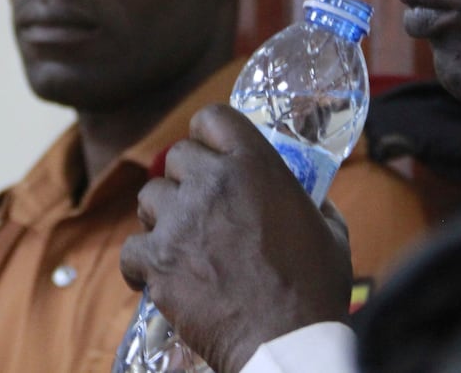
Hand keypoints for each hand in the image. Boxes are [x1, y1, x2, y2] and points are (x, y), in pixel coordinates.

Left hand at [120, 104, 352, 372]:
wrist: (286, 341)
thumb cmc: (314, 289)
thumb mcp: (330, 230)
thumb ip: (313, 202)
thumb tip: (312, 198)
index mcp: (256, 165)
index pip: (213, 118)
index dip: (208, 134)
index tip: (211, 151)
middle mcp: (213, 182)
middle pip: (176, 157)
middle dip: (186, 179)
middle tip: (200, 206)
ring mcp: (181, 220)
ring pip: (149, 197)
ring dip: (162, 216)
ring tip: (180, 240)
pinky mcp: (158, 261)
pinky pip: (131, 248)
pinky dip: (141, 263)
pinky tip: (157, 275)